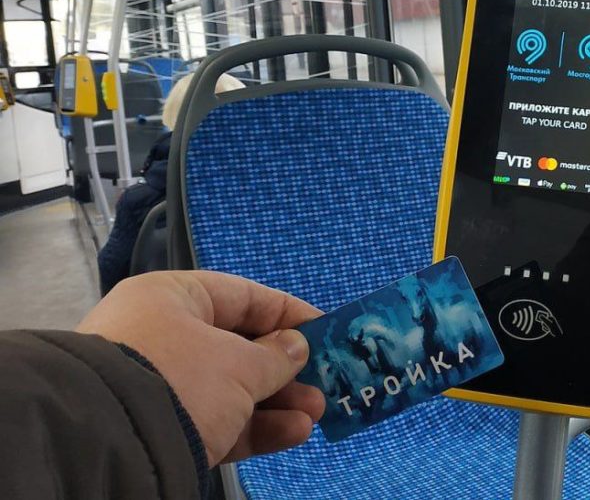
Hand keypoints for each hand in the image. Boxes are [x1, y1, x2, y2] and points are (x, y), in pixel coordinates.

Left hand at [77, 271, 325, 465]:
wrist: (109, 444)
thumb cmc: (179, 379)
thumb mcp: (239, 365)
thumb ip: (276, 357)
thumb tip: (296, 347)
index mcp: (173, 298)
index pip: (244, 296)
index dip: (290, 315)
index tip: (327, 332)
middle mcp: (162, 335)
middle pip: (239, 346)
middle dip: (286, 369)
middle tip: (325, 382)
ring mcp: (159, 384)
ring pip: (231, 388)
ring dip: (278, 401)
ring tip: (316, 412)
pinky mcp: (160, 426)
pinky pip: (216, 419)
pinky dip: (254, 426)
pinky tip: (293, 433)